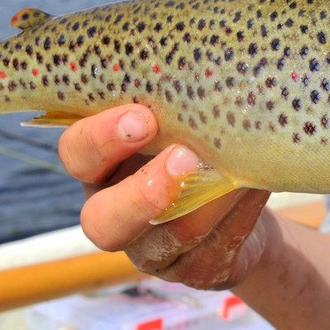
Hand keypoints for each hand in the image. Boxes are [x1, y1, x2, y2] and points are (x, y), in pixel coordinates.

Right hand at [59, 104, 272, 289]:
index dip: (101, 139)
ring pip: (166, 238)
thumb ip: (174, 95)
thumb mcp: (178, 112)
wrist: (240, 193)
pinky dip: (236, 216)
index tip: (143, 117)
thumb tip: (201, 60)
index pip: (76, 153)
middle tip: (184, 157)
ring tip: (232, 172)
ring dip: (203, 202)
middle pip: (102, 221)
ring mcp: (149, 249)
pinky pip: (210, 252)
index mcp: (99, 164)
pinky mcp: (192, 270)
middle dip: (143, 192)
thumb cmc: (196, 135)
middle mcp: (113, 211)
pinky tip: (253, 187)